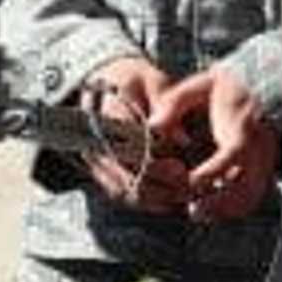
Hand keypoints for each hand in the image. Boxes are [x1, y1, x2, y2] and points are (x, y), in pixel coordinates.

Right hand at [74, 55, 188, 211]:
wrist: (105, 81)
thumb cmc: (135, 80)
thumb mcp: (153, 82)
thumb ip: (167, 107)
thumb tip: (182, 140)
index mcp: (108, 113)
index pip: (130, 148)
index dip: (157, 165)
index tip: (181, 171)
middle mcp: (94, 139)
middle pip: (126, 174)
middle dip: (160, 186)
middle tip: (188, 189)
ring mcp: (94, 157)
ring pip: (123, 189)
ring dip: (154, 198)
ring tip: (183, 197)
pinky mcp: (100, 169)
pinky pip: (119, 193)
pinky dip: (144, 201)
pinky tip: (167, 201)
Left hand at [153, 65, 280, 223]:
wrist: (257, 85)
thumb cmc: (223, 88)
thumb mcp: (197, 87)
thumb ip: (174, 104)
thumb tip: (154, 126)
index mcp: (242, 125)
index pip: (234, 153)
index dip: (214, 170)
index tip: (192, 181)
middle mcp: (259, 146)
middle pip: (248, 184)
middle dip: (219, 201)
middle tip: (192, 208)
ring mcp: (264, 160)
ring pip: (252, 196)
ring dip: (225, 210)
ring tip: (198, 211)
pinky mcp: (264, 169)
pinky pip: (253, 197)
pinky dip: (233, 208)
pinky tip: (212, 209)